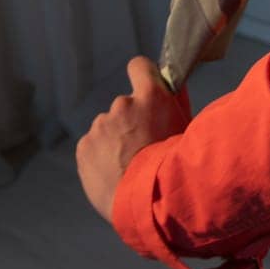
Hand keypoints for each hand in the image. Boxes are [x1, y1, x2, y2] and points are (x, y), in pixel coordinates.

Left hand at [75, 56, 191, 225]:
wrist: (147, 202)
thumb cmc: (174, 166)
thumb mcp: (185, 130)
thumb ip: (176, 105)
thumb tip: (173, 87)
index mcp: (151, 96)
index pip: (140, 66)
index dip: (143, 76)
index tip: (145, 90)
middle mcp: (122, 105)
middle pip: (125, 106)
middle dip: (131, 121)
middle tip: (143, 146)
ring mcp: (100, 126)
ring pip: (108, 128)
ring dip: (115, 140)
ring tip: (128, 166)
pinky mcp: (84, 146)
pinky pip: (93, 146)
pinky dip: (100, 156)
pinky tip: (114, 173)